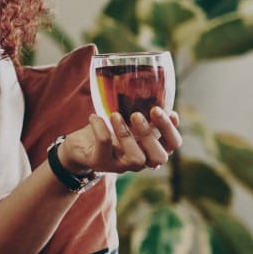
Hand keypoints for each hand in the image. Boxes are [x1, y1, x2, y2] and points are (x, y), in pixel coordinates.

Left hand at [58, 107, 181, 174]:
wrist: (79, 145)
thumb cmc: (108, 129)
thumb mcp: (126, 120)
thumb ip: (141, 113)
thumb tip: (154, 88)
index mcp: (149, 148)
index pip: (173, 145)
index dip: (173, 130)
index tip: (169, 111)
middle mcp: (139, 161)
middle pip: (160, 157)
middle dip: (151, 134)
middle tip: (137, 115)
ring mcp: (120, 165)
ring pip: (136, 158)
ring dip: (126, 133)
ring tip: (114, 115)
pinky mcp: (100, 162)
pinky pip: (105, 145)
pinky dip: (100, 127)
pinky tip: (94, 117)